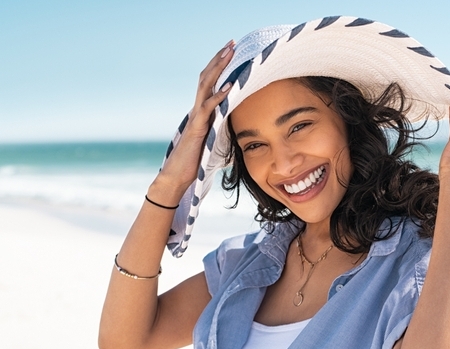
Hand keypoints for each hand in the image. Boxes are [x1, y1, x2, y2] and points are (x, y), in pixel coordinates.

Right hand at [153, 40, 235, 197]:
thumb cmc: (196, 162)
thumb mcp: (217, 143)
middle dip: (220, 59)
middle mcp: (198, 110)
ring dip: (219, 69)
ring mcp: (196, 117)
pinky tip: (230, 86)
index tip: (233, 52)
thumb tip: (243, 135)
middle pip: (207, 77)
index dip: (220, 67)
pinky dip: (219, 96)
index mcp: (203, 112)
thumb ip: (226, 133)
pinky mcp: (197, 128)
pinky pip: (208, 108)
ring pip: (206, 86)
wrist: (178, 176)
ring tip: (230, 53)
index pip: (211, 83)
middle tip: (232, 43)